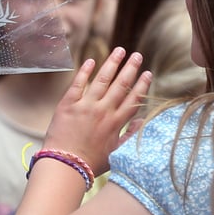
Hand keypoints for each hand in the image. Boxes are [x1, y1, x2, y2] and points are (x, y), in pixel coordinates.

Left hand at [41, 47, 151, 175]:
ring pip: (102, 80)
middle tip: (136, 54)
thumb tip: (141, 121)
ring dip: (112, 64)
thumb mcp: (117, 153)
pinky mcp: (68, 104)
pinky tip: (91, 61)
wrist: (65, 164)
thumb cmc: (91, 162)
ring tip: (120, 50)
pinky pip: (78, 84)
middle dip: (130, 68)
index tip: (148, 72)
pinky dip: (85, 72)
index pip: (133, 99)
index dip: (142, 85)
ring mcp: (85, 106)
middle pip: (120, 85)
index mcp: (116, 123)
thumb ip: (130, 136)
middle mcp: (103, 112)